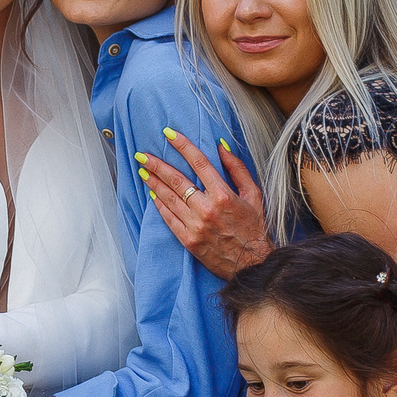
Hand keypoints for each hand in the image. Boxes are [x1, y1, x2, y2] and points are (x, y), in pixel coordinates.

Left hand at [138, 130, 269, 278]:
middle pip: (176, 180)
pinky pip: (168, 218)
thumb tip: (221, 146)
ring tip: (143, 171)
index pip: (199, 163)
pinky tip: (152, 194)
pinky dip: (159, 204)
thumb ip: (237, 169)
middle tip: (142, 155)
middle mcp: (206, 209)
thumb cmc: (254, 227)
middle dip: (157, 165)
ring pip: (168, 198)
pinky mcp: (188, 240)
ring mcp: (195, 226)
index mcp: (223, 195)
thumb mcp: (253, 195)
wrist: (251, 262)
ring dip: (153, 183)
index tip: (169, 134)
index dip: (183, 145)